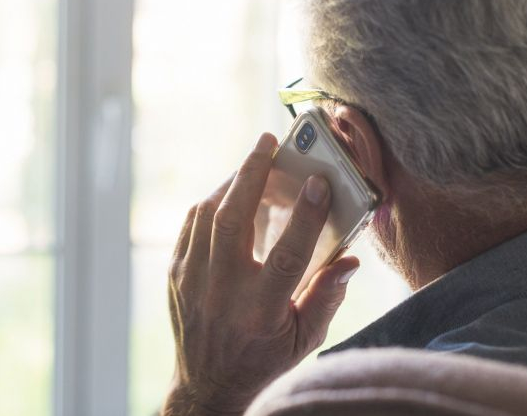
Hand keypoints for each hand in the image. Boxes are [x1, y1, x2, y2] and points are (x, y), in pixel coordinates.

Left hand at [162, 133, 360, 415]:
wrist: (207, 386)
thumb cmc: (264, 358)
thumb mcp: (305, 339)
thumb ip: (327, 297)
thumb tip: (350, 260)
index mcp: (262, 311)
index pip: (288, 255)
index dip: (305, 216)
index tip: (318, 181)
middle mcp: (223, 293)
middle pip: (234, 220)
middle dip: (252, 173)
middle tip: (269, 141)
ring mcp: (193, 281)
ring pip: (208, 216)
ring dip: (231, 182)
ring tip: (253, 161)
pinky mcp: (176, 274)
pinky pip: (192, 225)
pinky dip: (211, 203)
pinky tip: (229, 192)